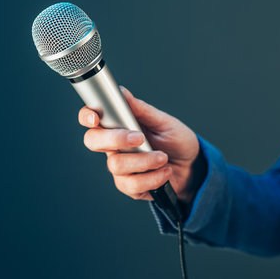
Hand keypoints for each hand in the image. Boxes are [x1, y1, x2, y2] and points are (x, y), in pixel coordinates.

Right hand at [79, 86, 204, 203]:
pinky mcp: (130, 186)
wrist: (192, 167)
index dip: (87, 116)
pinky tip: (165, 173)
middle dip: (115, 139)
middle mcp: (115, 146)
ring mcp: (121, 167)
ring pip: (115, 165)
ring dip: (144, 161)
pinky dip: (152, 178)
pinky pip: (131, 185)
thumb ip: (142, 110)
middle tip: (139, 138)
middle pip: (93, 141)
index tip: (95, 118)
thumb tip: (123, 92)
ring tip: (163, 158)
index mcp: (120, 126)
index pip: (92, 118)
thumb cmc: (177, 142)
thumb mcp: (164, 122)